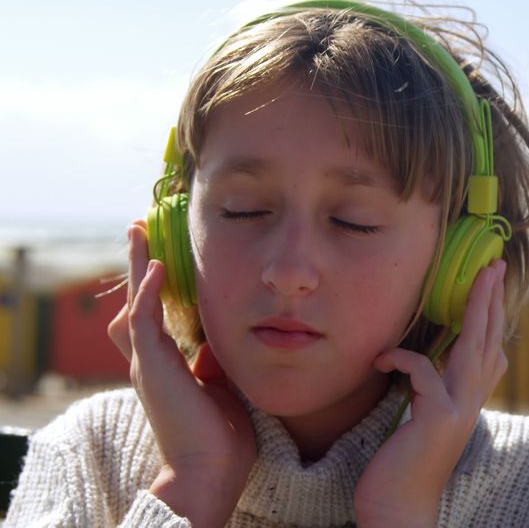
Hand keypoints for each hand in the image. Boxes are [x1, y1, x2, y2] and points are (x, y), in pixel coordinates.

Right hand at [107, 221, 255, 525]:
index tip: (160, 255)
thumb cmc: (221, 433)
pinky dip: (147, 292)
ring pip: (134, 302)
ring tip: (138, 232)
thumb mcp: (221, 384)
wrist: (211, 468)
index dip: (152, 286)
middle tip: (138, 229)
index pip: (152, 315)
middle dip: (137, 265)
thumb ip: (216, 358)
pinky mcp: (151, 367)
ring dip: (136, 266)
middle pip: (136, 300)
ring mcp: (147, 362)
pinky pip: (143, 322)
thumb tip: (225, 335)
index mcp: (165, 363)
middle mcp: (149, 359)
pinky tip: (154, 266)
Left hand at [354, 260, 508, 526]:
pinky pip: (422, 369)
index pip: (489, 351)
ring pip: (473, 346)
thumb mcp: (424, 424)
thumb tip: (436, 366)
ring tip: (479, 278)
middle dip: (491, 301)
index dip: (492, 318)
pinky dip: (400, 357)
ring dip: (476, 308)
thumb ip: (435, 394)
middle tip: (495, 267)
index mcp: (467, 402)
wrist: (397, 510)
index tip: (491, 287)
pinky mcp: (437, 417)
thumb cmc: (401, 468)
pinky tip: (379, 359)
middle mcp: (470, 403)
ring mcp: (458, 410)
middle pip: (488, 340)